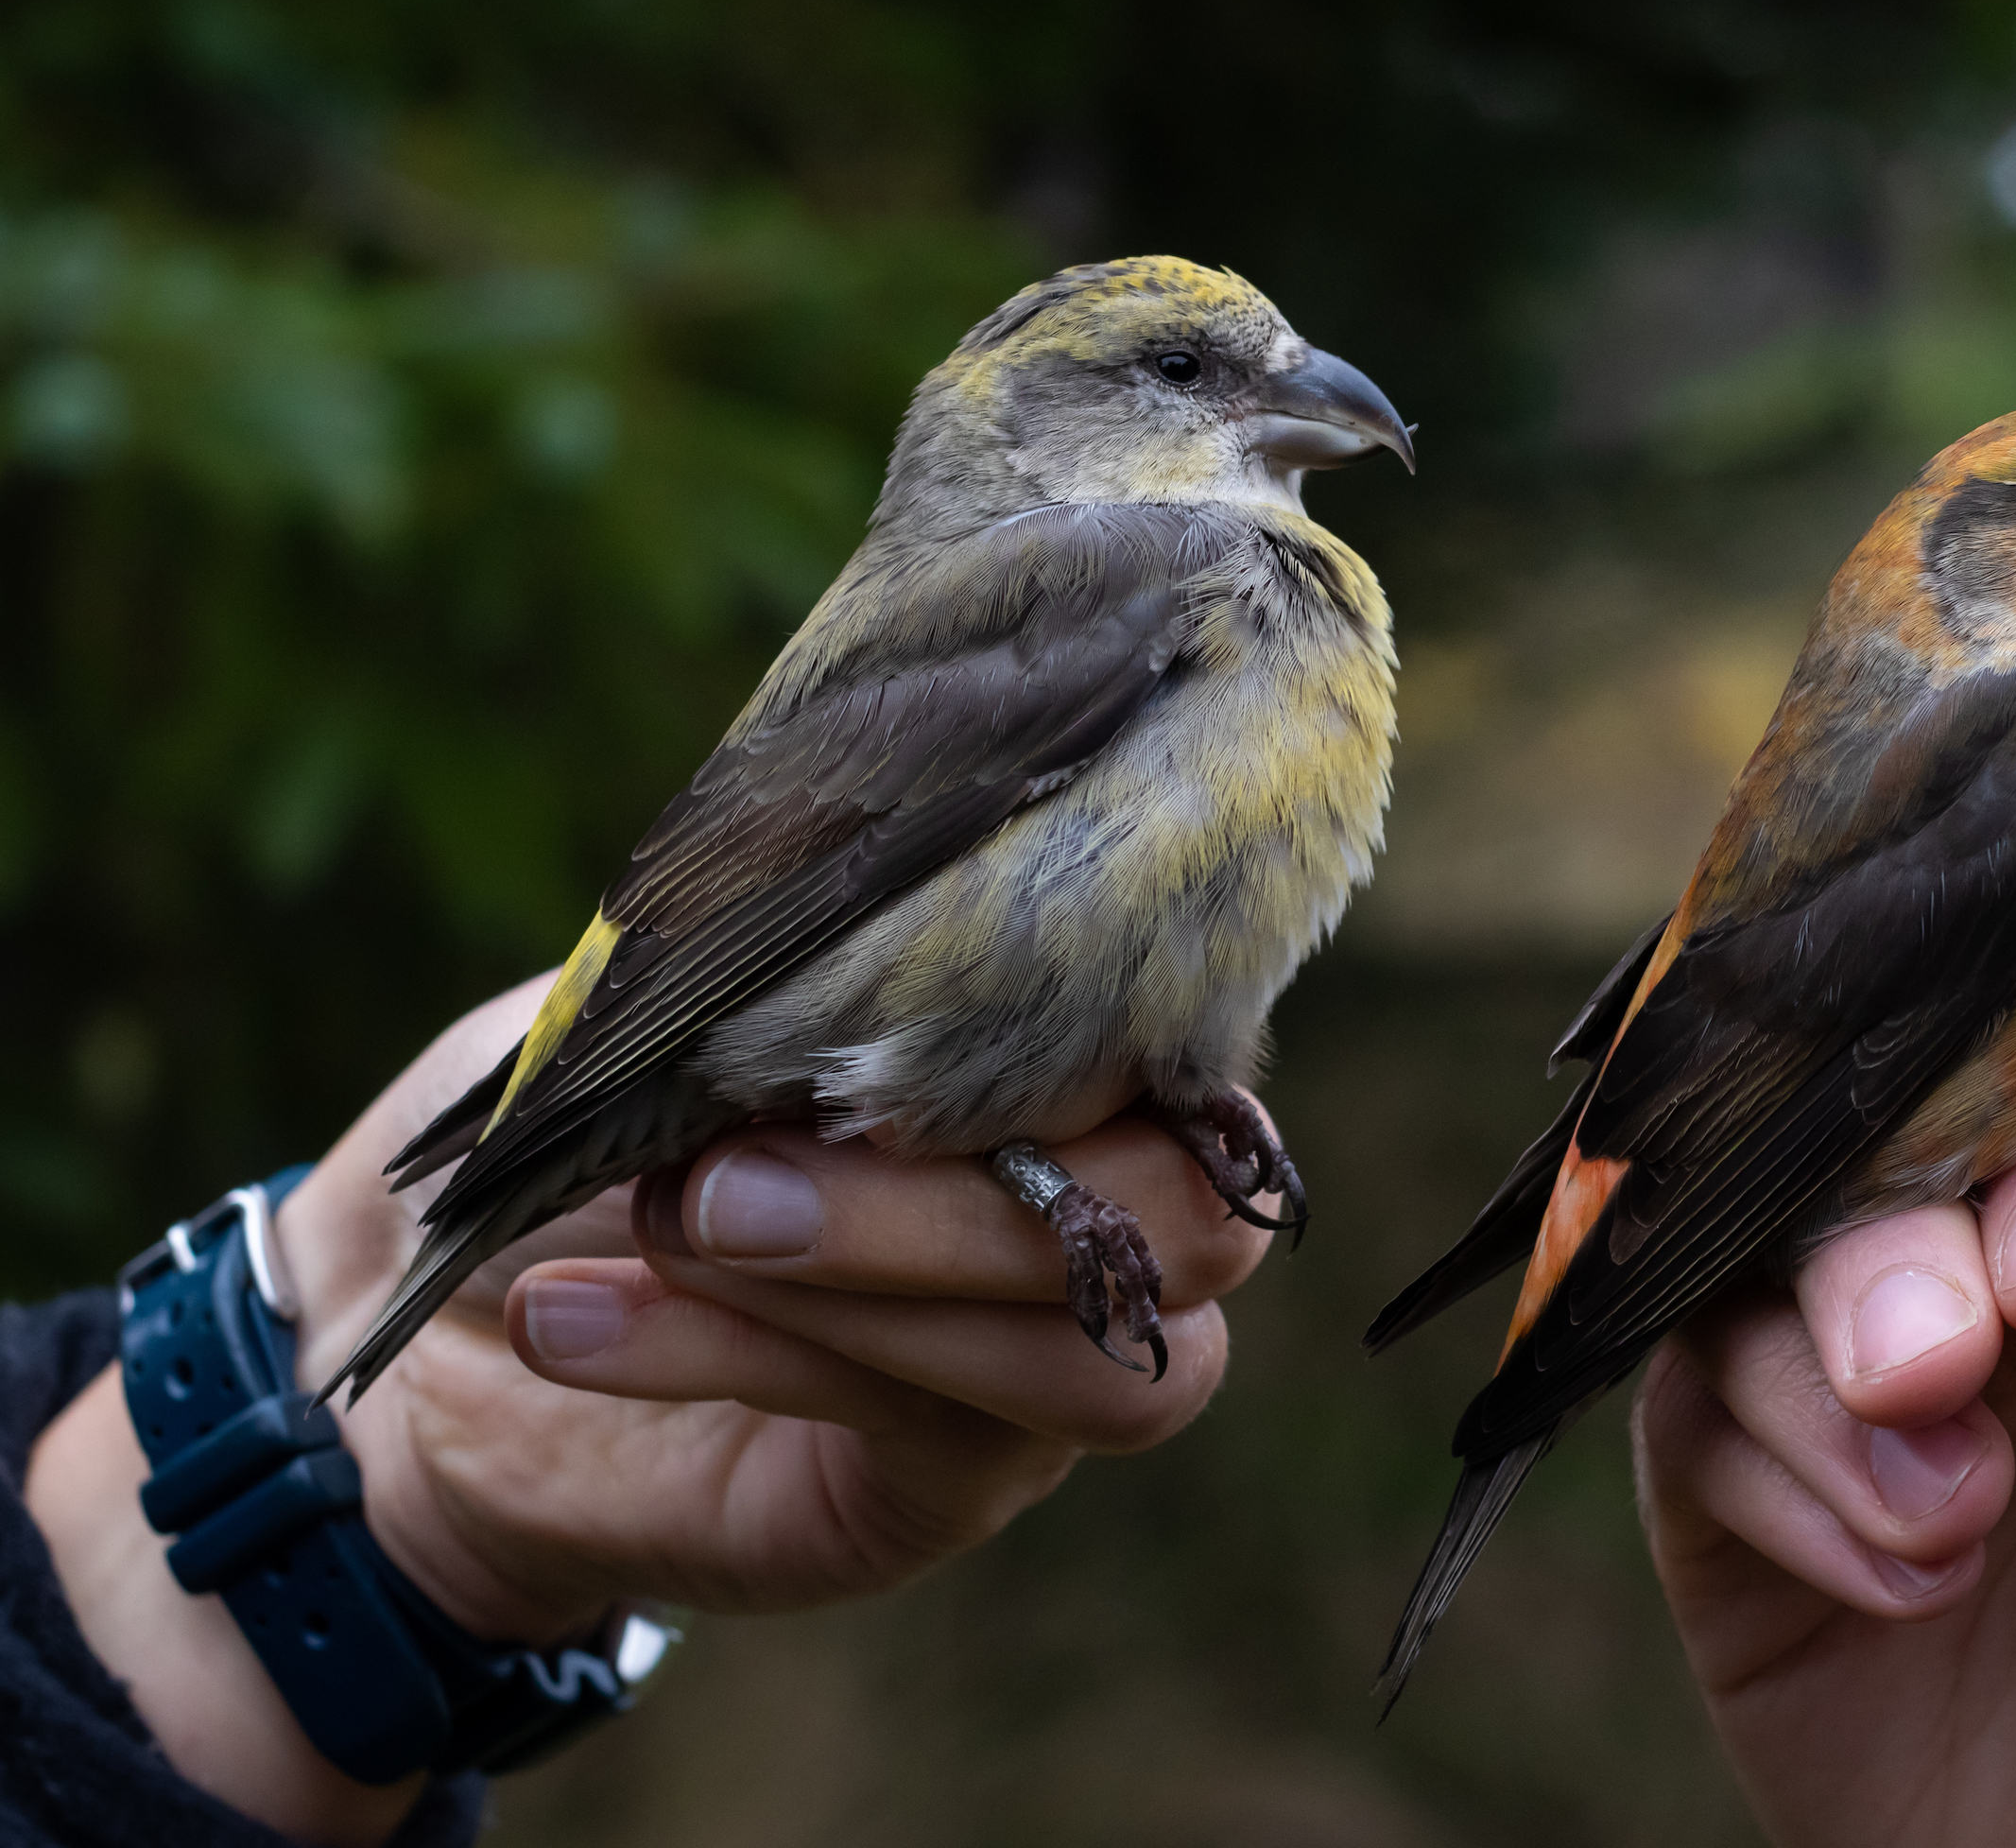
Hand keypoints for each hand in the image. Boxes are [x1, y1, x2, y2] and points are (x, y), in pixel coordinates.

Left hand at [31, 976, 1272, 1845]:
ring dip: (884, 1277)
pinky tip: (581, 1314)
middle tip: (740, 1161)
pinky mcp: (933, 1497)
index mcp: (1075, 1072)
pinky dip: (746, 1353)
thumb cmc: (586, 1112)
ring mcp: (1031, 1378)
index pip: (1195, 1058)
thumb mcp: (682, 992)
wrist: (429, 1314)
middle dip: (971, 1187)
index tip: (925, 977)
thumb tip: (899, 909)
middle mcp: (1096, 1225)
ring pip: (1102, 1358)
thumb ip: (815, 965)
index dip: (1115, 1023)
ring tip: (677, 1219)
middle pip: (1192, 1227)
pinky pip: (931, 1437)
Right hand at [1632, 1017, 2015, 1847]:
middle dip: (1896, 1247)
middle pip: (1887, 1150)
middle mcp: (2007, 1281)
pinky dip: (1777, 1484)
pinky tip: (1899, 1591)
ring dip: (1823, 1380)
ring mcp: (1866, 1387)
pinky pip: (1695, 1420)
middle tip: (1934, 1373)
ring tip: (1950, 1531)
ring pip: (1757, 1268)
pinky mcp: (1750, 1504)